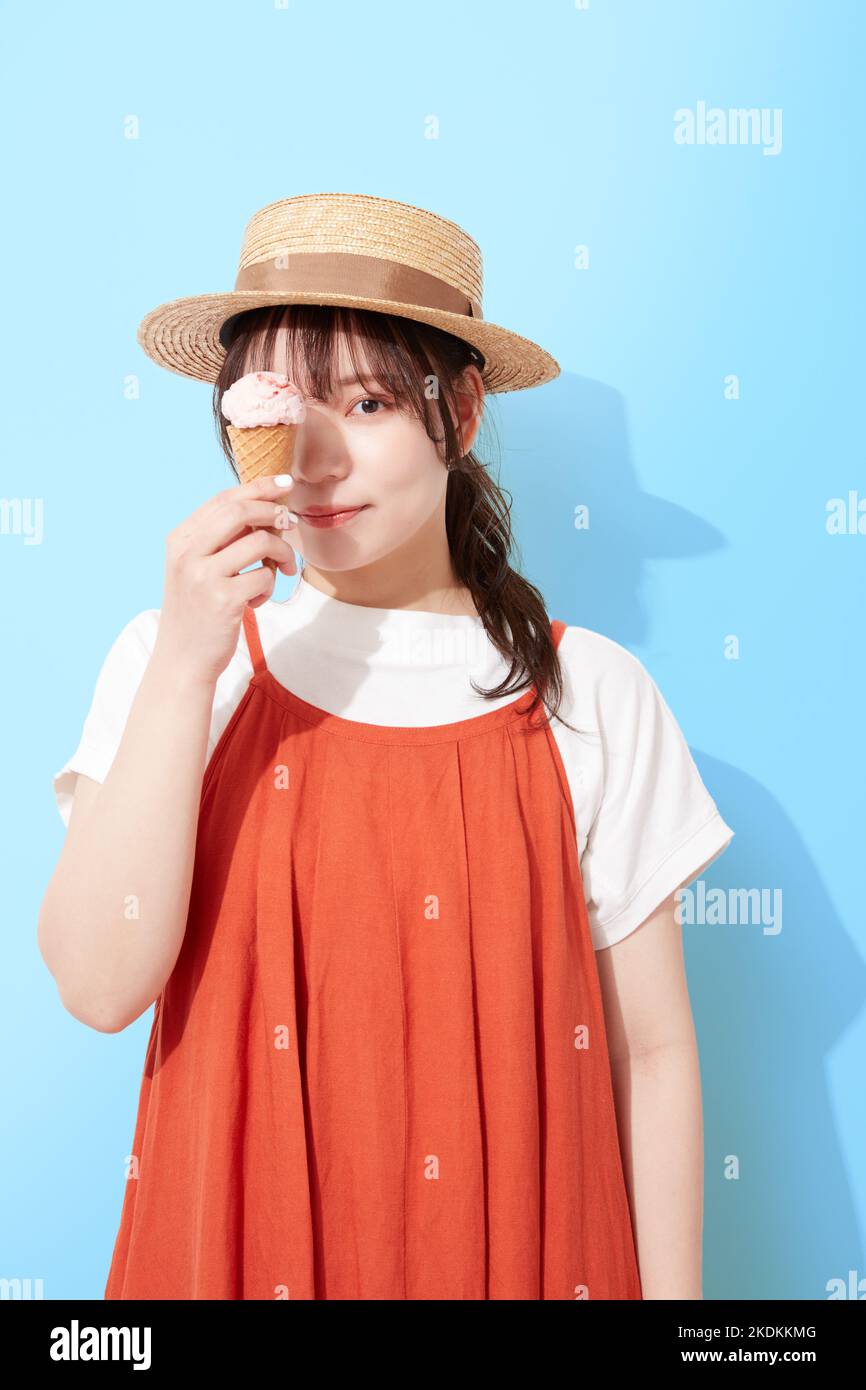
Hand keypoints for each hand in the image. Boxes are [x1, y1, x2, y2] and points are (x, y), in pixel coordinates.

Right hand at [153, 474, 298, 686]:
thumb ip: (221, 540)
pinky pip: (265, 576)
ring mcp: (203, 576)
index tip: (284, 484)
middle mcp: (187, 553)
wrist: (182, 659)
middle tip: (291, 523)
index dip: (257, 487)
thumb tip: (267, 510)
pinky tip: (257, 601)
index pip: (222, 500)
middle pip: (241, 512)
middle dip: (274, 512)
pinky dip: (270, 586)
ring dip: (281, 553)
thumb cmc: (197, 612)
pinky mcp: (224, 599)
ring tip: (280, 570)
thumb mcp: (196, 569)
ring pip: (261, 542)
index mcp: (179, 540)